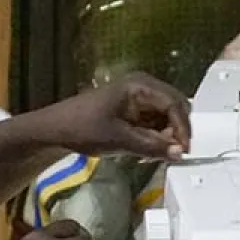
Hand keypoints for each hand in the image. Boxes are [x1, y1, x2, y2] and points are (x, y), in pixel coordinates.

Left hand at [22, 73, 190, 161]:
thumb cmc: (83, 128)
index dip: (182, 128)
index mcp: (140, 85)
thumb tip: (179, 153)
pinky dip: (154, 137)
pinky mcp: (132, 110)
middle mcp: (143, 87)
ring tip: (153, 154)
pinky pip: (153, 122)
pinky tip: (145, 151)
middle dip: (175, 132)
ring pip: (165, 117)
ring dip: (164, 136)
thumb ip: (151, 146)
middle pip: (175, 108)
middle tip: (170, 154)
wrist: (55, 129)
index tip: (184, 151)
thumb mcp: (119, 140)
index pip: (174, 104)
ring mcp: (138, 98)